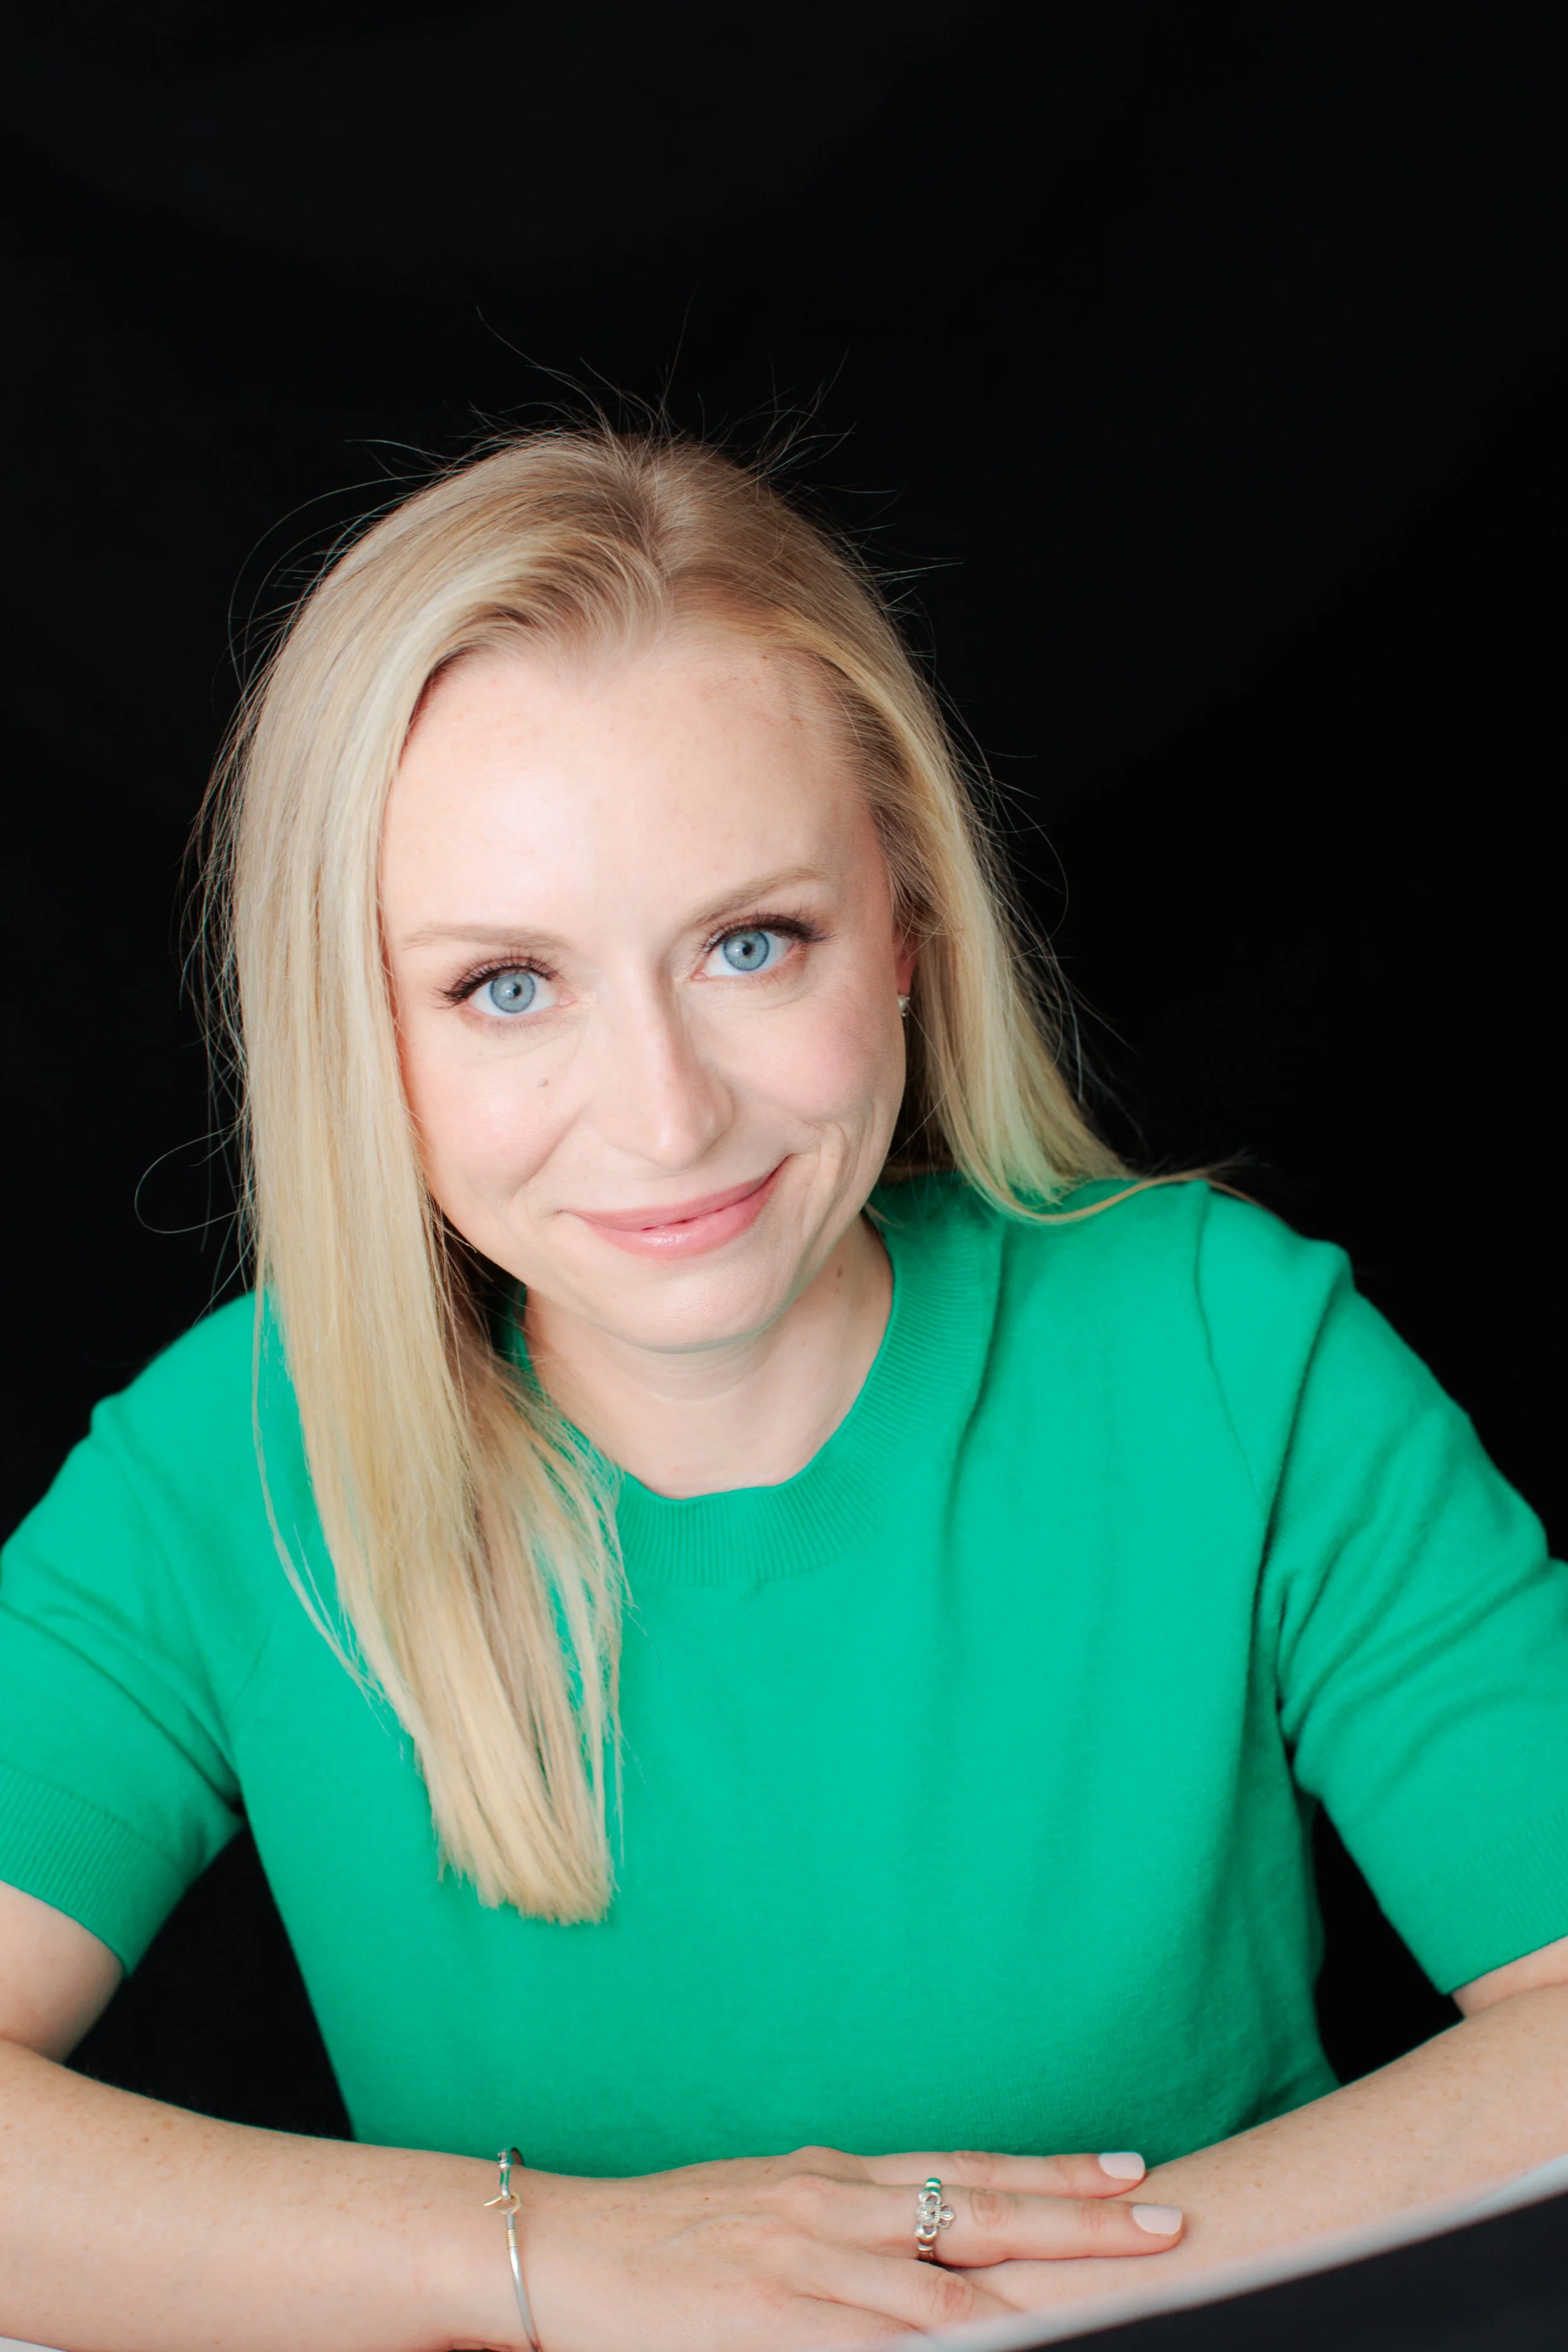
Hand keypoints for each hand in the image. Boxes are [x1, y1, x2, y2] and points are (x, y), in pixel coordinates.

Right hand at [496, 2144, 1183, 2349]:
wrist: (562, 2250)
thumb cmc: (662, 2237)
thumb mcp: (763, 2210)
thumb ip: (843, 2226)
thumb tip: (920, 2241)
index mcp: (833, 2179)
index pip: (968, 2172)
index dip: (1052, 2176)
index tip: (1125, 2171)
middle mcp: (833, 2206)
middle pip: (983, 2210)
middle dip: (1080, 2219)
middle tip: (1163, 2214)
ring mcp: (807, 2261)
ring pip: (949, 2281)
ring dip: (1040, 2290)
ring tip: (1117, 2288)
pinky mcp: (776, 2318)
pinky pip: (881, 2338)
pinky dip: (946, 2342)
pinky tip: (996, 2343)